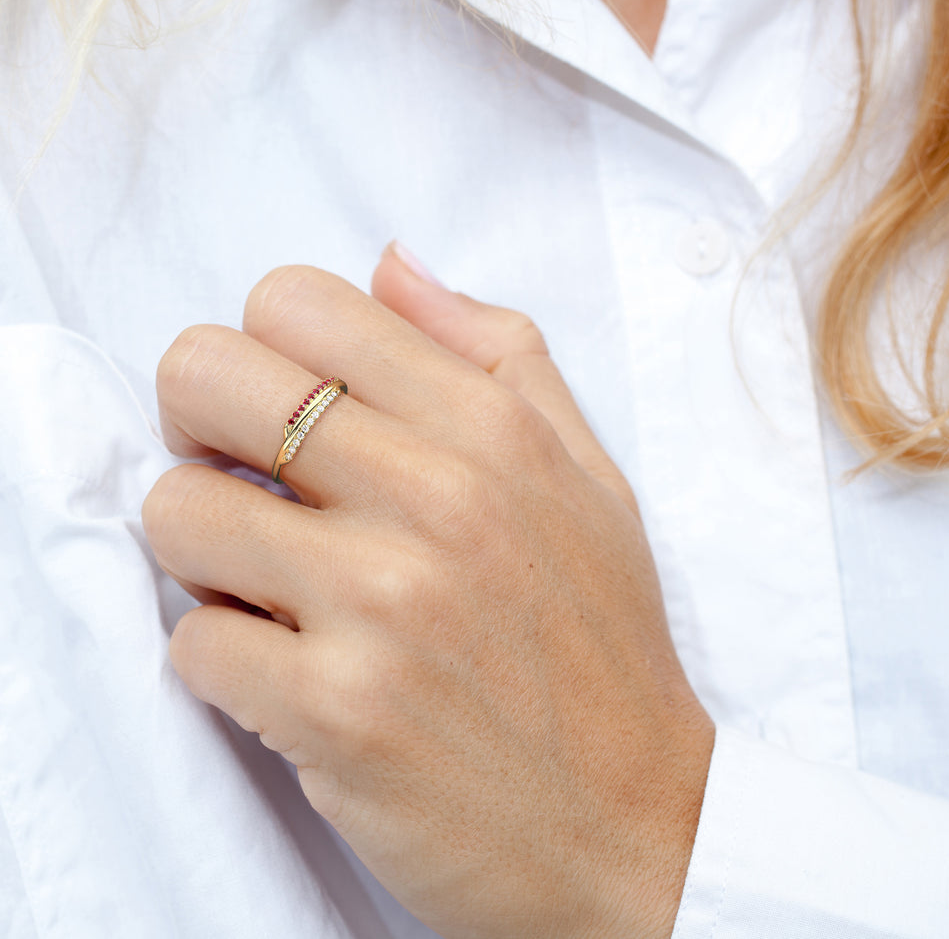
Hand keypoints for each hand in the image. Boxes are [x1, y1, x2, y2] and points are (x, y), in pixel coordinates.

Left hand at [143, 247, 713, 938]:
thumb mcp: (589, 475)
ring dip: (206, 554)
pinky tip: (293, 677)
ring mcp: (381, 607)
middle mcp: (436, 500)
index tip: (281, 410)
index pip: (295, 301)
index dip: (261, 348)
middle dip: (198, 425)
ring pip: (176, 512)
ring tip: (273, 589)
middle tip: (245, 481)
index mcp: (492, 430)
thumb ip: (496, 352)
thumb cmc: (604, 646)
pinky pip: (194, 645)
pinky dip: (226, 661)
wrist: (635, 821)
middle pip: (205, 376)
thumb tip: (391, 263)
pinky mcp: (336, 714)